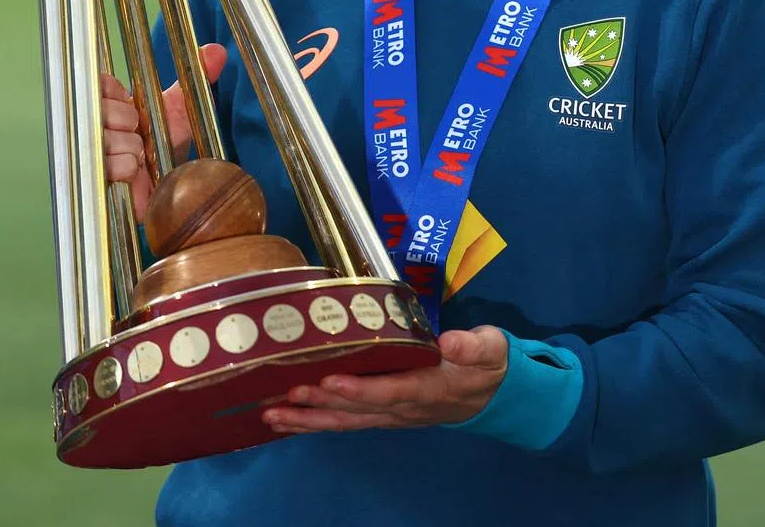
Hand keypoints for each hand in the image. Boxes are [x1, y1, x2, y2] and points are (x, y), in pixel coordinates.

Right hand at [101, 42, 226, 220]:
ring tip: (137, 154)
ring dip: (132, 148)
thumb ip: (195, 76)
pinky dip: (130, 167)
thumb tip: (217, 50)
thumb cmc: (164, 145)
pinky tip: (134, 170)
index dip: (121, 98)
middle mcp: (88, 124)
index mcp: (104, 102)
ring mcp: (85, 151)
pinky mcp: (90, 179)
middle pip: (106, 111)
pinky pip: (113, 164)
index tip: (133, 109)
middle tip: (139, 136)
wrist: (163, 184)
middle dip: (131, 125)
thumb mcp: (180, 108)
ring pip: (109, 137)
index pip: (101, 85)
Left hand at [261, 326, 507, 434]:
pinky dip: (316, 423)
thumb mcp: (489, 350)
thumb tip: (450, 341)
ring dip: (309, 420)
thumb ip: (473, 346)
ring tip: (272, 415)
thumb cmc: (486, 365)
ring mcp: (392, 415)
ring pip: (346, 422)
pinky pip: (346, 422)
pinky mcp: (384, 413)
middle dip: (321, 403)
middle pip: (358, 410)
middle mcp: (405, 408)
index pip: (391, 391)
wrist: (491, 396)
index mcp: (429, 388)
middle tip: (285, 394)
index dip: (360, 389)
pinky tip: (289, 421)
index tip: (331, 380)